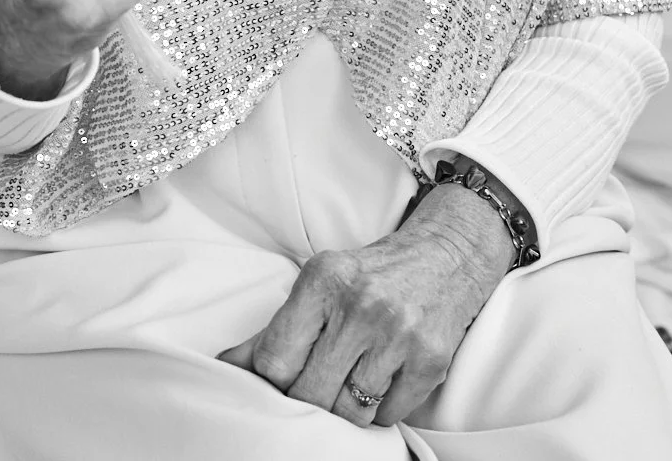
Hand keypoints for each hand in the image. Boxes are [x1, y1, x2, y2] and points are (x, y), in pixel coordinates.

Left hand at [216, 182, 512, 428]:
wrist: (447, 254)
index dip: (271, 383)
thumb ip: (274, 328)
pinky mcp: (431, 361)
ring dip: (345, 409)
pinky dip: (381, 411)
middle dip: (308, 399)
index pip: (276, 359)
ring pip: (349, 413)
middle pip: (310, 393)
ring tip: (351, 381)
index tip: (279, 383)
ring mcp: (398, 334)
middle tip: (317, 386)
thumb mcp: (320, 284)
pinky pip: (389, 416)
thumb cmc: (372, 274)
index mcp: (323, 279)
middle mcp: (361, 305)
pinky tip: (383, 381)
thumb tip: (224, 366)